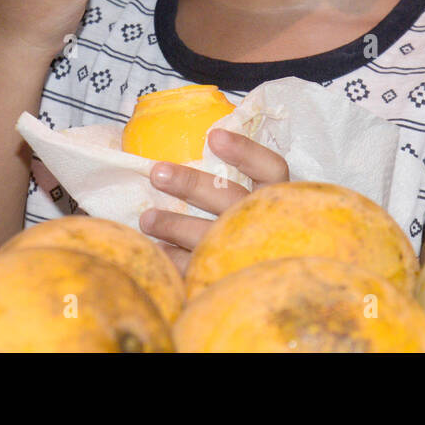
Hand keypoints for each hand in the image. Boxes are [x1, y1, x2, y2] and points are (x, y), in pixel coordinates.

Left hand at [139, 128, 289, 274]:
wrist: (275, 287)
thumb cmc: (257, 227)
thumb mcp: (258, 198)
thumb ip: (235, 177)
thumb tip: (200, 142)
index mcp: (278, 197)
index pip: (270, 168)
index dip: (244, 151)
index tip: (213, 136)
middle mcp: (267, 223)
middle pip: (229, 198)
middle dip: (191, 185)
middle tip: (157, 173)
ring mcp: (250, 253)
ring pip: (210, 235)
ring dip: (174, 225)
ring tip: (147, 218)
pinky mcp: (231, 277)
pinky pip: (198, 268)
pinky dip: (176, 258)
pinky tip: (158, 248)